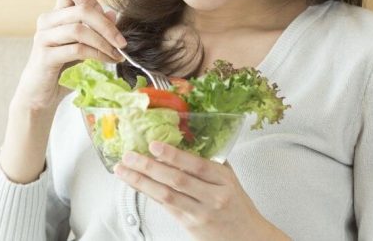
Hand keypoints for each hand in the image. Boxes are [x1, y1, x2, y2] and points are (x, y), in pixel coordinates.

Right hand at [12, 0, 126, 112]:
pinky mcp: (44, 55)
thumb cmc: (62, 69)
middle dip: (107, 25)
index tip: (108, 16)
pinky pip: (76, 49)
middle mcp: (47, 20)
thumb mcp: (82, 46)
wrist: (40, 96)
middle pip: (82, 9)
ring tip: (116, 54)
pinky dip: (96, 54)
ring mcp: (43, 37)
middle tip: (122, 42)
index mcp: (56, 14)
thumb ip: (94, 29)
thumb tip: (112, 12)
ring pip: (80, 29)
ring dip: (103, 42)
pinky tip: (107, 61)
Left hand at [114, 141, 288, 240]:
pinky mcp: (190, 226)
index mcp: (224, 180)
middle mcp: (213, 197)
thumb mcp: (231, 180)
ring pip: (166, 196)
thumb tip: (185, 140)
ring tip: (124, 170)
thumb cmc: (238, 207)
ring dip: (141, 181)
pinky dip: (149, 194)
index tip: (154, 145)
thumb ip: (210, 162)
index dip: (174, 155)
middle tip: (130, 156)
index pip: (197, 165)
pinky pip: (166, 207)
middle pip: (177, 180)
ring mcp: (200, 213)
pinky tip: (137, 184)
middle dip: (149, 166)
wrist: (248, 238)